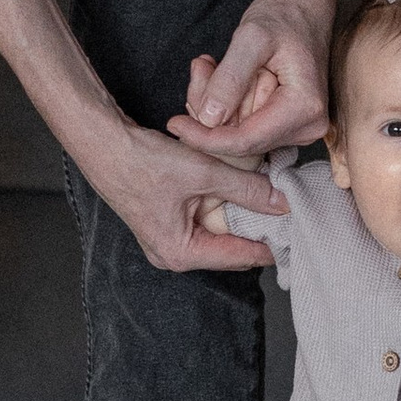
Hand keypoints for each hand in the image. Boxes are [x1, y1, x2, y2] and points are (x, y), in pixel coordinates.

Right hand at [91, 123, 283, 272]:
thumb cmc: (142, 163)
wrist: (102, 143)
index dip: (272, 242)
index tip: (299, 229)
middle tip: (286, 206)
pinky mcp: (166, 219)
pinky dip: (223, 202)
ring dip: (241, 211)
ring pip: (219, 230)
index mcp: (182, 254)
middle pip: (231, 246)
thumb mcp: (203, 173)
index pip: (242, 256)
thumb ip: (247, 189)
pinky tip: (240, 185)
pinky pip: (205, 217)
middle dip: (258, 226)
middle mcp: (175, 254)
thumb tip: (282, 202)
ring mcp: (169, 237)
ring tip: (269, 193)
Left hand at [166, 0, 330, 161]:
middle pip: (239, 140)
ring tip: (212, 64)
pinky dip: (225, 103)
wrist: (303, 7)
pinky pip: (244, 125)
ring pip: (238, 133)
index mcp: (304, 109)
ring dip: (216, 103)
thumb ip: (230, 78)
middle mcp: (307, 127)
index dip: (205, 137)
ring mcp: (299, 128)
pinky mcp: (287, 124)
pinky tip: (221, 75)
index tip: (174, 124)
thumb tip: (208, 119)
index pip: (245, 141)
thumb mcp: (252, 37)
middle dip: (209, 110)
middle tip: (202, 66)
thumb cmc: (282, 16)